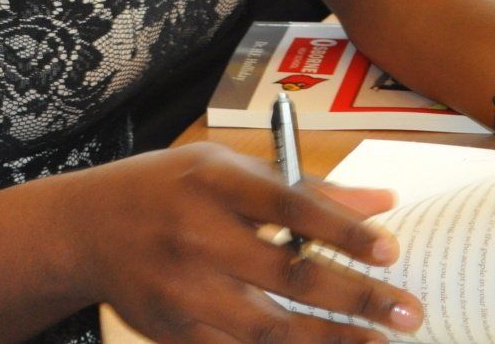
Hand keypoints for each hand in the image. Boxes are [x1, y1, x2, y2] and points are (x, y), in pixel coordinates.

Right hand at [80, 143, 419, 343]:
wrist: (86, 230)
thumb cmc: (170, 188)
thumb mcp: (229, 168)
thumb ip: (305, 188)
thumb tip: (382, 203)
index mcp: (214, 183)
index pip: (290, 208)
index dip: (343, 231)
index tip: (390, 249)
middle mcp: (196, 237)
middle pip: (287, 277)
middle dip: (355, 299)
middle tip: (408, 313)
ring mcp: (182, 293)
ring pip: (267, 331)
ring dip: (329, 342)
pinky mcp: (172, 334)